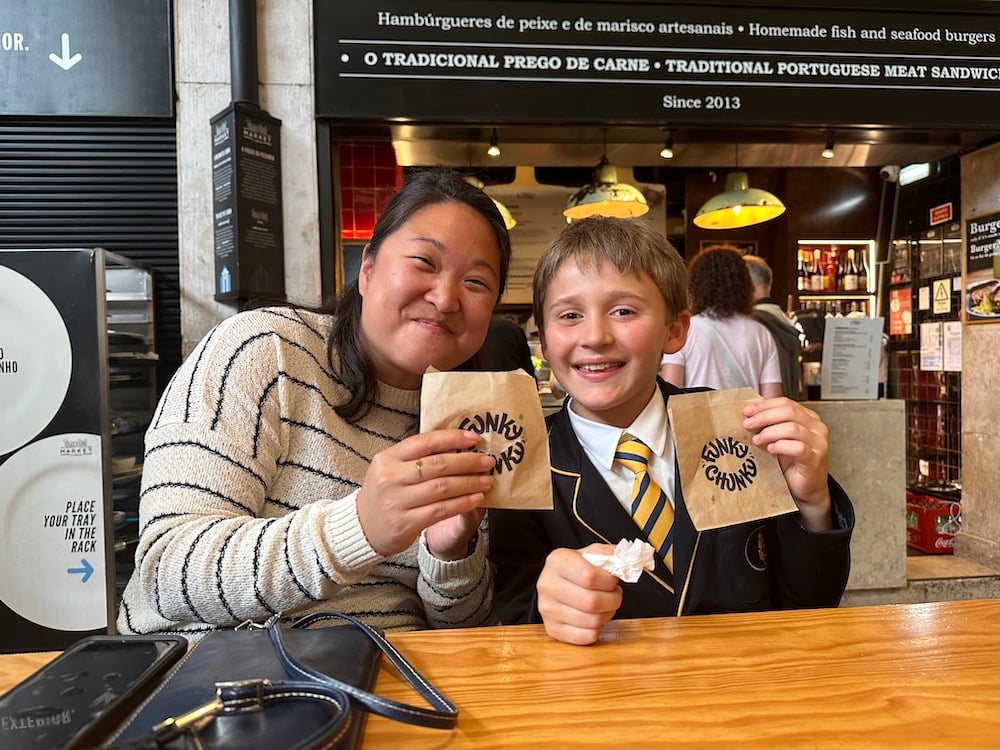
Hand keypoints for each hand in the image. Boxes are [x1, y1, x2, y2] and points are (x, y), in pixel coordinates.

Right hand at [356, 429, 492, 557]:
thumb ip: (417, 456)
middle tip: (487, 461)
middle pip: (437, 465)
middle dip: (467, 462)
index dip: (453, 438)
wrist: (362, 528)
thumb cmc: (385, 493)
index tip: (475, 439)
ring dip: (469, 483)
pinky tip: (476, 499)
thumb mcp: (391, 468)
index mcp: (388, 458)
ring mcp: (397, 501)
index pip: (425, 442)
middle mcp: (391, 478)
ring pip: (442, 487)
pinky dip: (462, 503)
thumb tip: (456, 443)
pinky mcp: (405, 523)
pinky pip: (440, 510)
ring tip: (486, 480)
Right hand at [536, 545, 623, 645]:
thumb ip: (611, 555)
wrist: (557, 582)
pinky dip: (597, 629)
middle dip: (613, 600)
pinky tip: (594, 617)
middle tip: (615, 594)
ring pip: (592, 621)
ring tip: (605, 605)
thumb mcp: (591, 554)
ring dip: (607, 614)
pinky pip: (586, 637)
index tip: (614, 580)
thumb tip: (629, 560)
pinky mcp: (552, 629)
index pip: (589, 576)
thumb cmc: (577, 568)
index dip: (609, 581)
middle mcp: (548, 585)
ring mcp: (547, 609)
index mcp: (557, 561)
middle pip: (592, 602)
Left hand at [742, 397, 832, 530]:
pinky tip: (770, 449)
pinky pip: (797, 447)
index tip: (747, 411)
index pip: (785, 402)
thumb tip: (748, 415)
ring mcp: (818, 443)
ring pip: (792, 428)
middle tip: (747, 424)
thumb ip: (770, 425)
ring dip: (769, 432)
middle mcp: (817, 427)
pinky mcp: (815, 459)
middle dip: (764, 416)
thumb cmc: (791, 463)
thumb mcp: (778, 438)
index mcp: (808, 418)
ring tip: (756, 440)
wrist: (805, 488)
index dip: (764, 405)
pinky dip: (780, 446)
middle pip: (788, 412)